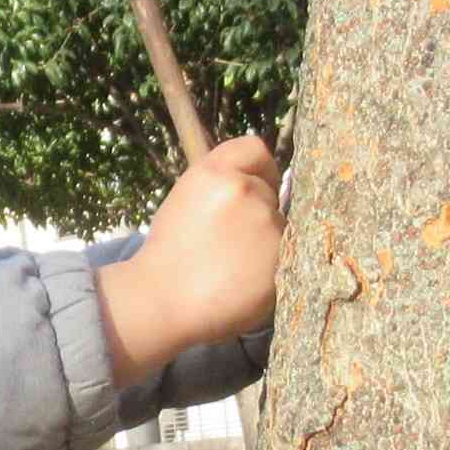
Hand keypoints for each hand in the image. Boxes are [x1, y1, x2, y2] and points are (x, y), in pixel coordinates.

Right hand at [92, 134, 282, 385]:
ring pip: (281, 226)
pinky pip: (287, 257)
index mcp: (216, 173)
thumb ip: (220, 182)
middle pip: (270, 192)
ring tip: (234, 267)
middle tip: (230, 242)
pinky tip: (245, 282)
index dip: (258, 170)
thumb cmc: (169, 254)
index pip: (255, 149)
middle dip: (258, 212)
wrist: (162, 301)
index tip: (255, 188)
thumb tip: (256, 179)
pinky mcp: (283, 259)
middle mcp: (246, 191)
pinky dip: (271, 269)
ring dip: (266, 243)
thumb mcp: (186, 199)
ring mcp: (268, 225)